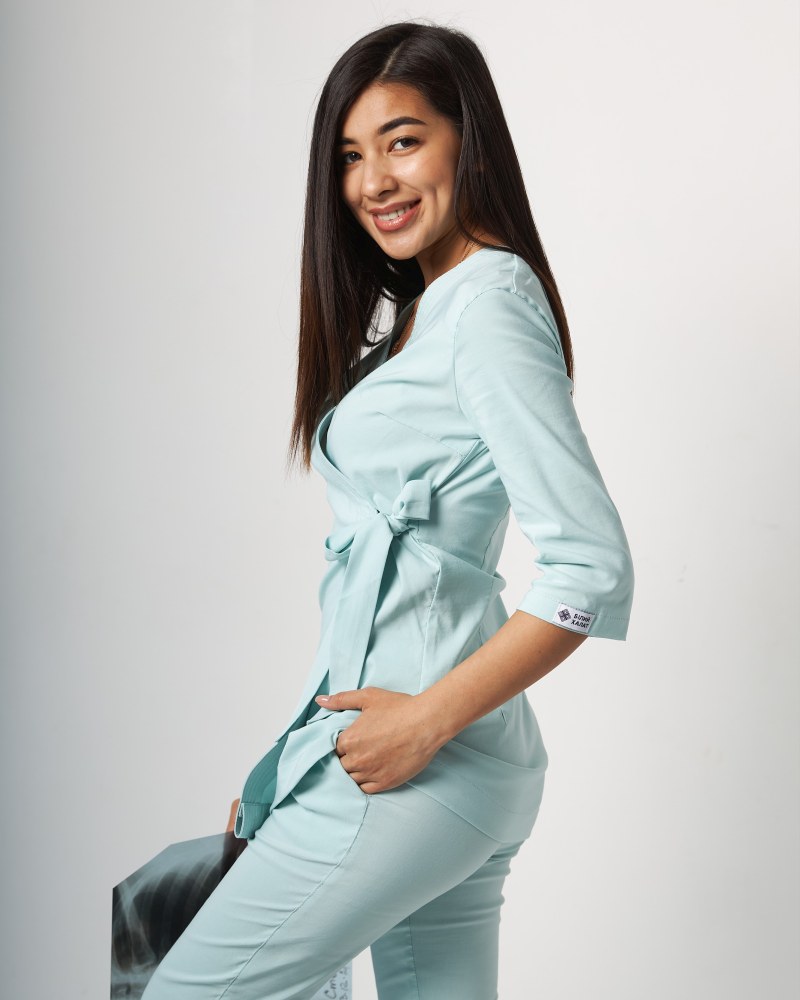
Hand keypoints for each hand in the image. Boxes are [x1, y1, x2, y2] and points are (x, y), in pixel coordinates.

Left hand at [314, 686, 445, 793]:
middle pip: (340, 765)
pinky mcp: (385, 783)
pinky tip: (371, 773)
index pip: (333, 749)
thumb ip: (341, 699)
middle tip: (359, 751)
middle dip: (346, 758)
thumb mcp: (368, 697)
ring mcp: (371, 773)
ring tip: (365, 762)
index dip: (341, 745)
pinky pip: (365, 790)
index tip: (349, 741)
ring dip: (354, 772)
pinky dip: (364, 783)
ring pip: (351, 779)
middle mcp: (357, 759)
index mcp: (349, 739)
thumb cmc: (399, 708)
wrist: (427, 722)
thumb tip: (320, 701)